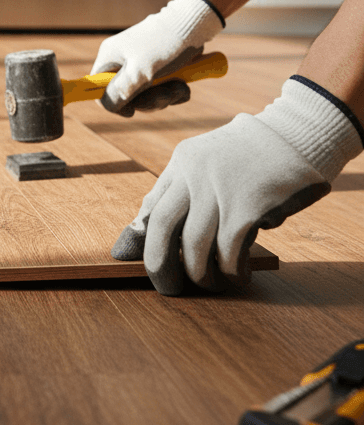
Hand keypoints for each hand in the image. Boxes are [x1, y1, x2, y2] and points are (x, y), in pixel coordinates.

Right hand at [92, 0, 223, 115]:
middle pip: (126, 95)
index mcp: (111, 57)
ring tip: (180, 85)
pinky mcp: (159, 68)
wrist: (194, 24)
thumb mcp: (140, 71)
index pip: (99, 89)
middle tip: (165, 95)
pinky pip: (161, 89)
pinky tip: (184, 83)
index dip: (113, 103)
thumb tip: (106, 105)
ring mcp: (141, 65)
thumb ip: (120, 90)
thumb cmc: (164, 44)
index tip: (131, 111)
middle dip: (149, 100)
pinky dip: (174, 90)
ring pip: (147, 95)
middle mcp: (122, 61)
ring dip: (165, 96)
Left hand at [112, 77, 362, 294]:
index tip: (130, 259)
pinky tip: (237, 276)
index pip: (151, 205)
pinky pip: (228, 251)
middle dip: (158, 264)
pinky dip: (230, 271)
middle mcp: (194, 173)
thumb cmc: (250, 157)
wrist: (296, 137)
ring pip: (194, 245)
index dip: (138, 238)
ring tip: (211, 284)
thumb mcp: (207, 162)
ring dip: (200, 274)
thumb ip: (179, 189)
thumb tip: (143, 225)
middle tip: (167, 287)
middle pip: (160, 226)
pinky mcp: (247, 206)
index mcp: (182, 162)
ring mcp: (219, 188)